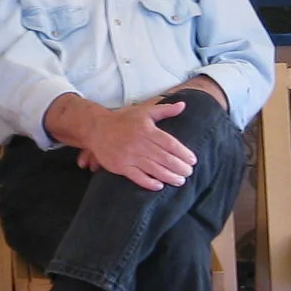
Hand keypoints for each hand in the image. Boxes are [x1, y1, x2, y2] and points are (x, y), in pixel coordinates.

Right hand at [77, 98, 194, 190]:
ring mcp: (129, 156)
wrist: (97, 129)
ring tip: (180, 181)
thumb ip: (165, 110)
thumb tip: (183, 105)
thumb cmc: (124, 120)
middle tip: (189, 173)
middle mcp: (139, 143)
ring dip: (169, 176)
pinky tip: (159, 186)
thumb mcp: (144, 111)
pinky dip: (149, 182)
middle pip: (164, 158)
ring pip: (153, 169)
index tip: (193, 160)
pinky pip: (137, 177)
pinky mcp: (120, 166)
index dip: (183, 153)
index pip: (169, 143)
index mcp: (147, 130)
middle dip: (179, 167)